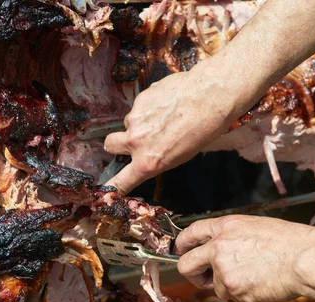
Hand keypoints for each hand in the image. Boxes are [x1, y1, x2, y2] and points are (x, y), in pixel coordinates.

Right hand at [103, 57, 244, 194]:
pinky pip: (140, 106)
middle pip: (110, 144)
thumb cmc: (203, 130)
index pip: (121, 181)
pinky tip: (168, 103)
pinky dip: (150, 106)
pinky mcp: (140, 99)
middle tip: (132, 139)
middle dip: (117, 143)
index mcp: (148, 161)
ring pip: (129, 123)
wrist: (210, 96)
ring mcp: (136, 118)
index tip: (104, 192)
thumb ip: (157, 159)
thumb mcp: (181, 156)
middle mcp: (136, 141)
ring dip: (141, 122)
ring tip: (165, 116)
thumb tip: (149, 156)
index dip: (111, 187)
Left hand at [173, 215, 314, 301]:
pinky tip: (261, 284)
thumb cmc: (288, 242)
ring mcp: (223, 270)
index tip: (180, 251)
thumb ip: (231, 237)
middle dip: (191, 274)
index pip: (190, 233)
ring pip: (215, 286)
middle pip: (185, 265)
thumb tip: (218, 251)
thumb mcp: (254, 227)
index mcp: (224, 226)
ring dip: (230, 286)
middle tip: (202, 278)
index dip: (182, 244)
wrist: (305, 259)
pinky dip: (244, 295)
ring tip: (255, 276)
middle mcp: (217, 247)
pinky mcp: (233, 290)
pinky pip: (232, 297)